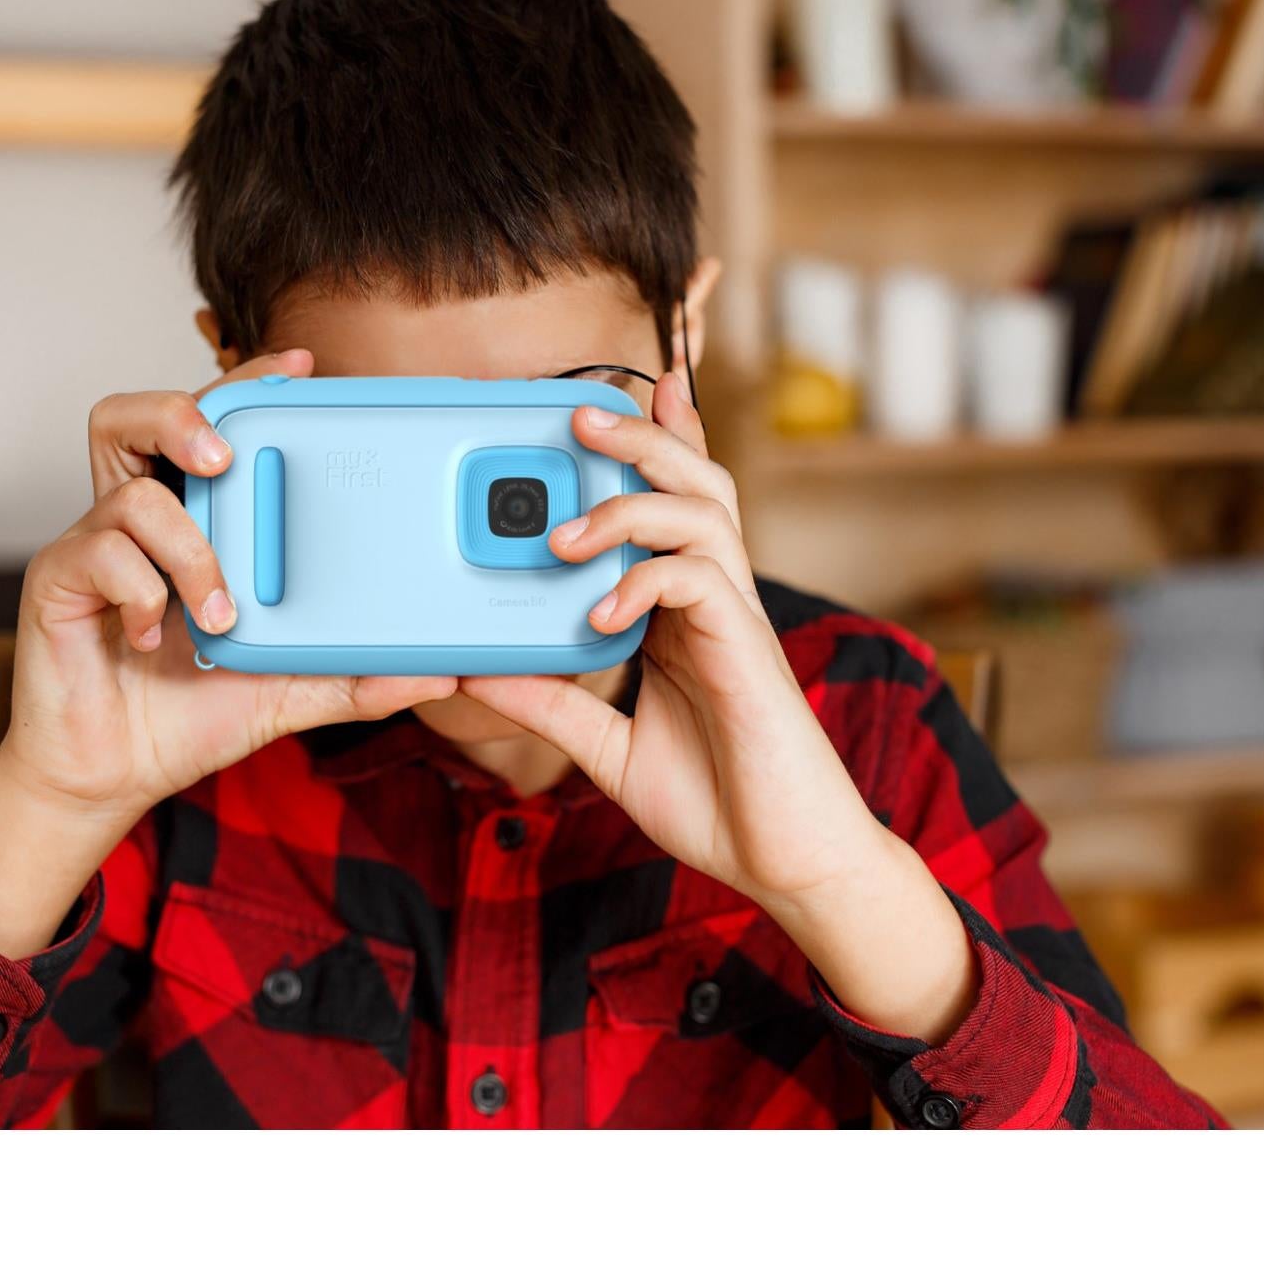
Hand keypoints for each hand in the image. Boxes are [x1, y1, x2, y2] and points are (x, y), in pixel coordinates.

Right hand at [0, 349, 452, 956]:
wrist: (114, 776)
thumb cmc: (189, 713)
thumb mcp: (289, 691)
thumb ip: (355, 675)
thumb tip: (438, 673)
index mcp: (193, 520)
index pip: (213, 425)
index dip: (246, 381)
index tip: (299, 367)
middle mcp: (139, 518)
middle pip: (138, 416)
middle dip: (185, 415)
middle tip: (225, 457)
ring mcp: (94, 544)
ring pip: (129, 490)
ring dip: (187, 546)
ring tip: (217, 608)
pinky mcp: (57, 582)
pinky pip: (97, 553)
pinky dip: (141, 590)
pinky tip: (158, 635)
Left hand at [461, 372, 977, 1041]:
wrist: (786, 864)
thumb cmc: (717, 803)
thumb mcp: (610, 751)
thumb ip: (553, 706)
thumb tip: (478, 673)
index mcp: (686, 612)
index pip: (672, 507)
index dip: (654, 445)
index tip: (608, 400)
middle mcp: (717, 601)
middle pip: (694, 484)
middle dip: (642, 438)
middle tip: (578, 413)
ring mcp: (737, 621)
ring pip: (702, 514)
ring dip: (631, 504)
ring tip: (565, 531)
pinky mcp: (748, 653)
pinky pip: (701, 582)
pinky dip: (645, 583)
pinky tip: (601, 613)